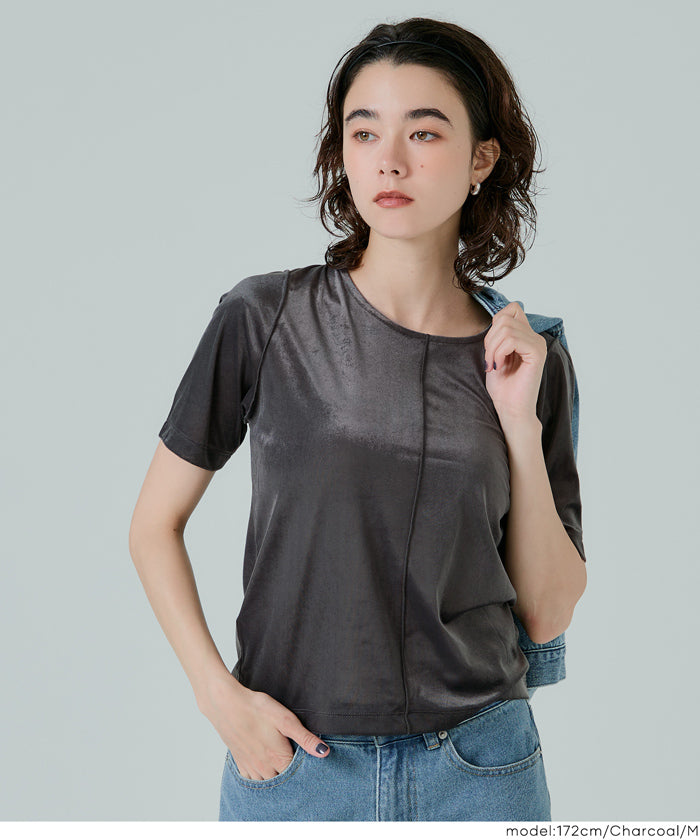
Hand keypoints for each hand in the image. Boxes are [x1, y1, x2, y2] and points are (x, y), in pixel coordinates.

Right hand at [198, 674, 329, 780]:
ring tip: (280, 765)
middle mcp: (264, 767)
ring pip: (266, 782)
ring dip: (274, 777)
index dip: (304, 769)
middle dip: (289, 775)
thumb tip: (324, 752)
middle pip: (281, 781)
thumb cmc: (257, 708)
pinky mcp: (239, 761)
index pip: (296, 775)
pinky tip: (263, 767)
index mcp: (278, 758)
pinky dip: (258, 777)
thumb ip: (305, 738)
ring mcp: (250, 766)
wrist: (226, 704)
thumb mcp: (286, 719)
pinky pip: (251, 779)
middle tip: (294, 761)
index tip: (308, 762)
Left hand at [483, 301, 546, 429]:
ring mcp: (538, 344)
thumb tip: (496, 317)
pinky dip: (499, 352)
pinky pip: (512, 340)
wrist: (509, 408)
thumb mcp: (495, 353)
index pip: (511, 309)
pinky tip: (499, 366)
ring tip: (494, 364)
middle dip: (490, 339)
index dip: (495, 324)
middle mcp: (535, 337)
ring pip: (506, 329)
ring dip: (492, 348)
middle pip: (505, 318)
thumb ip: (499, 334)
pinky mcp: (537, 353)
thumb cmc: (502, 385)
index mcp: (527, 335)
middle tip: (490, 360)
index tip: (491, 347)